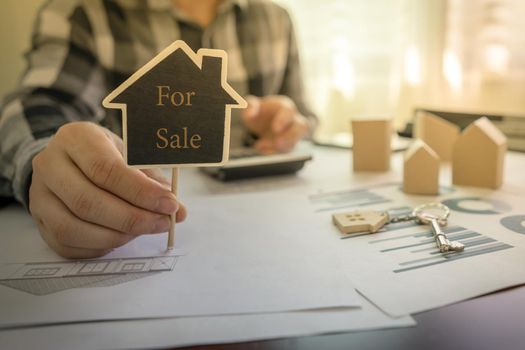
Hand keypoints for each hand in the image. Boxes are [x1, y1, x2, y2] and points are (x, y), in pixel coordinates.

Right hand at [29, 122, 186, 257]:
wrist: (69, 159)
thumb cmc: (107, 155)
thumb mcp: (130, 155)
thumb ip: (154, 181)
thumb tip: (177, 211)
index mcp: (76, 138)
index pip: (105, 169)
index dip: (140, 191)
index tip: (168, 204)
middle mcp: (49, 164)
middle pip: (88, 201)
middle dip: (132, 218)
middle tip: (161, 224)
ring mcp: (39, 195)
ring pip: (73, 227)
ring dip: (115, 236)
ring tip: (142, 231)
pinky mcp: (38, 220)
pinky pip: (66, 244)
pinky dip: (98, 247)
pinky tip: (120, 238)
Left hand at [241, 95, 310, 153]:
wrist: (263, 122)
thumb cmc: (260, 112)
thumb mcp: (251, 107)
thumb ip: (250, 107)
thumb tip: (250, 114)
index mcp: (284, 107)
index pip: (289, 111)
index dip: (283, 120)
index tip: (275, 128)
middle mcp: (292, 120)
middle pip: (302, 127)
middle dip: (290, 137)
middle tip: (277, 144)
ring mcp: (293, 134)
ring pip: (294, 142)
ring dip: (279, 148)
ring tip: (260, 146)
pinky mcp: (289, 145)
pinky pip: (286, 151)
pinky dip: (273, 153)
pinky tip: (262, 150)